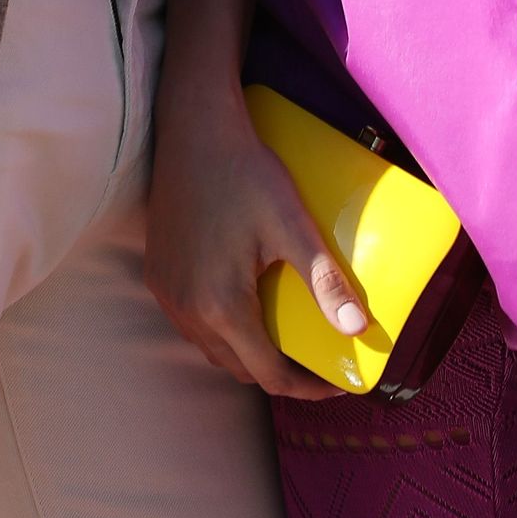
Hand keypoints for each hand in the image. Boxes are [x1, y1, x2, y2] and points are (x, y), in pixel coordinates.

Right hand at [146, 88, 367, 402]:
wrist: (192, 130)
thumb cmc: (245, 173)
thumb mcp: (291, 225)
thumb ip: (323, 280)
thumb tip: (358, 328)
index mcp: (221, 305)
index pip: (268, 375)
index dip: (306, 387)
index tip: (335, 381)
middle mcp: (187, 309)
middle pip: (238, 369)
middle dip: (279, 373)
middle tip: (314, 359)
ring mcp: (167, 294)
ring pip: (212, 349)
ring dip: (247, 354)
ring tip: (282, 337)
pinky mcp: (158, 275)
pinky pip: (191, 323)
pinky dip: (220, 331)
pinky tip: (243, 308)